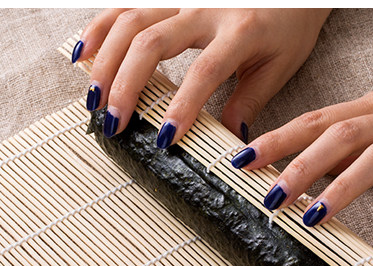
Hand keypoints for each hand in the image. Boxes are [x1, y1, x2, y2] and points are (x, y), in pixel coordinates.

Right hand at [73, 9, 329, 145]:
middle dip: (127, 85)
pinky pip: (127, 5)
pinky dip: (101, 27)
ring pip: (132, 20)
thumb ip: (249, 103)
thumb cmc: (289, 24)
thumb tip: (229, 145)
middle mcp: (206, 7)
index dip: (182, 106)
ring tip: (93, 99)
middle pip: (152, 42)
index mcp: (241, 30)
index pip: (204, 71)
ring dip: (106, 61)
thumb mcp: (279, 66)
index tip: (164, 140)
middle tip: (114, 123)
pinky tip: (83, 53)